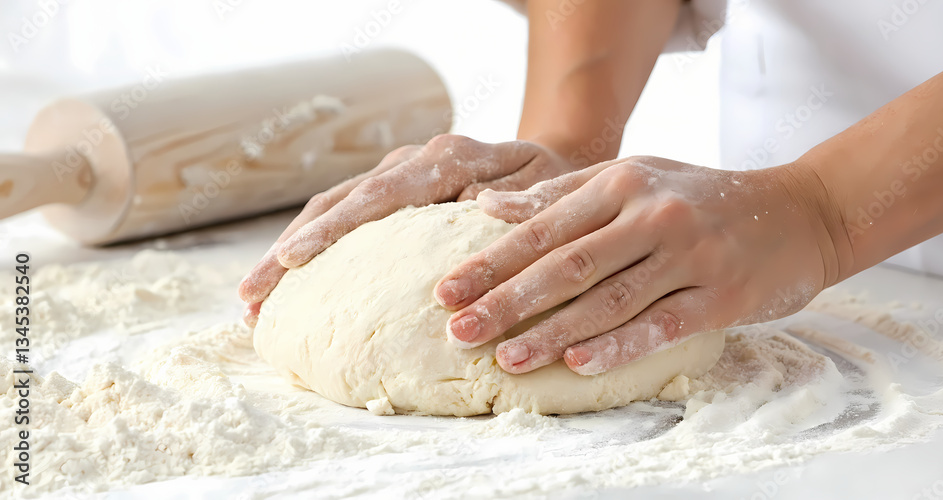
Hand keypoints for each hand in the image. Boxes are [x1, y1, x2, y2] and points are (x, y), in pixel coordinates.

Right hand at [238, 134, 579, 326]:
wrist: (553, 161)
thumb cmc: (551, 184)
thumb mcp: (544, 190)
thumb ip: (511, 201)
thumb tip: (477, 210)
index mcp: (446, 159)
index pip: (379, 195)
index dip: (334, 229)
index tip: (293, 260)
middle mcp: (412, 163)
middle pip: (338, 203)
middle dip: (289, 251)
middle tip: (251, 296)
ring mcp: (398, 178)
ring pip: (331, 211)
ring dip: (290, 254)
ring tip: (253, 300)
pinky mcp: (393, 197)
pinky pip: (346, 220)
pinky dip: (315, 250)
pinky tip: (289, 284)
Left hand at [434, 156, 840, 374]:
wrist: (799, 211)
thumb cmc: (701, 197)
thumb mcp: (634, 177)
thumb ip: (562, 193)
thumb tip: (489, 207)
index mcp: (623, 183)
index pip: (543, 228)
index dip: (491, 261)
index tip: (446, 289)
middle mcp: (652, 215)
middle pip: (567, 265)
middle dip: (507, 301)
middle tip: (459, 329)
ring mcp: (689, 257)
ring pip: (608, 300)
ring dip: (552, 332)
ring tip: (506, 358)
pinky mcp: (720, 296)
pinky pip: (660, 325)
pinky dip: (618, 345)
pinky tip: (578, 362)